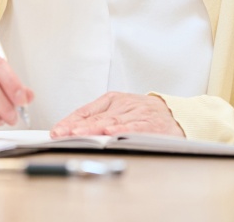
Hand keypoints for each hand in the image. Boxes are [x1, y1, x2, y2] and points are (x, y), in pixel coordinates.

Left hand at [50, 92, 183, 137]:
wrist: (176, 114)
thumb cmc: (144, 113)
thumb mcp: (119, 110)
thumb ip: (97, 118)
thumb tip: (71, 128)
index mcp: (111, 100)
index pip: (85, 111)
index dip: (69, 121)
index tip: (57, 130)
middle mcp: (122, 105)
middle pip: (95, 117)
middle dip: (76, 127)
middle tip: (62, 134)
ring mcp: (136, 113)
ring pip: (111, 122)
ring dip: (93, 129)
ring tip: (78, 133)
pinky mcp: (150, 124)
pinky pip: (133, 127)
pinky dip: (121, 130)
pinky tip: (110, 133)